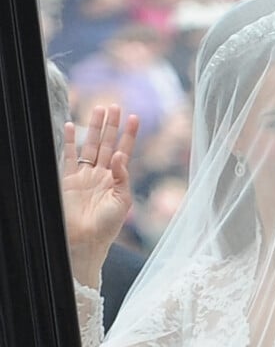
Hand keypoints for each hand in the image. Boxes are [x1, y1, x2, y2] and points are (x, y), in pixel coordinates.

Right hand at [62, 105, 138, 287]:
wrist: (86, 241)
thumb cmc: (108, 226)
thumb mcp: (123, 201)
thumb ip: (123, 177)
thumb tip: (122, 155)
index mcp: (118, 179)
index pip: (125, 150)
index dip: (129, 134)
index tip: (135, 117)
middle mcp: (102, 174)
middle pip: (108, 143)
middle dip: (112, 125)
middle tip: (116, 105)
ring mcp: (85, 176)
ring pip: (90, 145)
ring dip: (94, 128)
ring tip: (99, 109)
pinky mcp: (68, 180)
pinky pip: (69, 156)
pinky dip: (68, 141)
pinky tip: (69, 125)